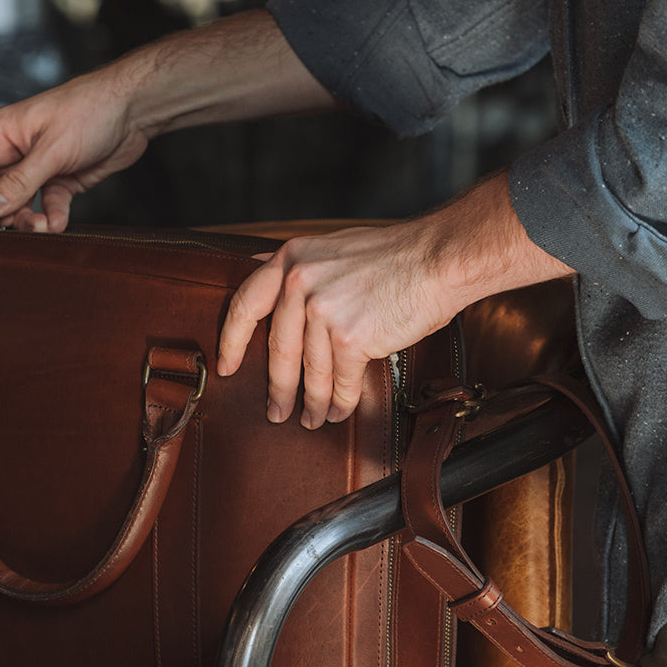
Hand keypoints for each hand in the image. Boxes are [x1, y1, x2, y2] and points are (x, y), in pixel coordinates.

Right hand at [0, 73, 146, 232]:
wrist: (132, 109)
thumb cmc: (89, 111)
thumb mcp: (52, 150)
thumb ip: (19, 182)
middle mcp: (11, 153)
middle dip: (1, 216)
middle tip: (21, 225)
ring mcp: (35, 168)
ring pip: (16, 206)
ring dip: (26, 222)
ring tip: (44, 227)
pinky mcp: (59, 180)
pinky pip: (46, 206)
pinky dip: (51, 218)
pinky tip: (59, 223)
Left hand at [217, 221, 453, 428]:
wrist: (439, 259)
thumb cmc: (395, 255)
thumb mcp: (330, 247)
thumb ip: (297, 265)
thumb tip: (259, 268)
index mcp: (291, 259)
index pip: (245, 305)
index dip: (232, 342)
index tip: (227, 366)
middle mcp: (300, 282)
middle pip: (278, 350)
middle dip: (277, 388)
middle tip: (275, 411)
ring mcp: (323, 310)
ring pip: (311, 371)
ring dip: (312, 402)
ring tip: (312, 419)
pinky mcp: (350, 336)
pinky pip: (341, 380)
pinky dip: (341, 401)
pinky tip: (340, 412)